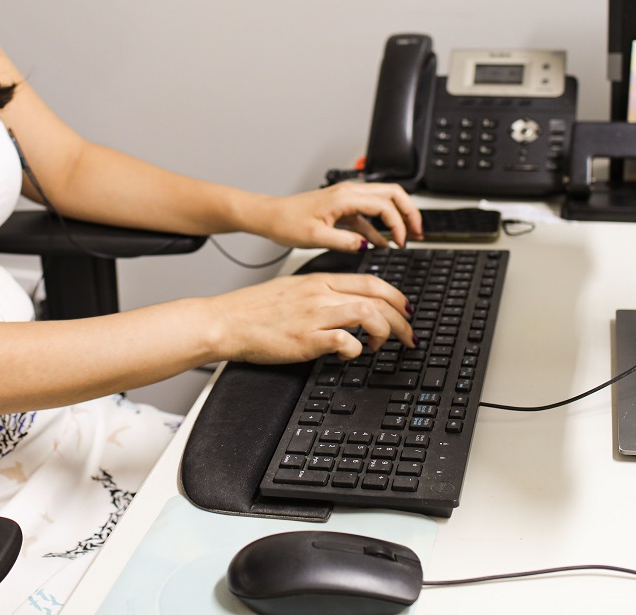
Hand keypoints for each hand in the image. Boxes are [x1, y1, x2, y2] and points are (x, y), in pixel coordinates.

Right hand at [205, 272, 413, 362]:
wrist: (227, 320)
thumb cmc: (254, 310)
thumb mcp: (293, 290)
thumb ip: (320, 294)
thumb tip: (344, 306)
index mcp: (319, 280)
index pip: (371, 282)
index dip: (396, 296)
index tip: (406, 310)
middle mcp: (321, 294)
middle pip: (378, 298)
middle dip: (402, 318)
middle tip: (409, 335)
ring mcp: (314, 315)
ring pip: (369, 314)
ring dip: (385, 332)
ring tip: (381, 346)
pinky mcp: (306, 339)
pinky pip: (346, 341)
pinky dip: (356, 350)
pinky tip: (349, 355)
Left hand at [248, 181, 423, 251]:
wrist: (270, 217)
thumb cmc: (286, 222)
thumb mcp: (315, 236)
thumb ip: (344, 241)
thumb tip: (367, 244)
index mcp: (345, 197)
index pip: (385, 205)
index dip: (399, 223)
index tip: (402, 242)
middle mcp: (350, 193)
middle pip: (393, 194)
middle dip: (409, 212)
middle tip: (418, 233)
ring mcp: (347, 200)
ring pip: (383, 202)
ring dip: (397, 218)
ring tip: (407, 238)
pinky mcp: (343, 209)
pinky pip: (369, 215)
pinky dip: (380, 228)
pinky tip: (383, 244)